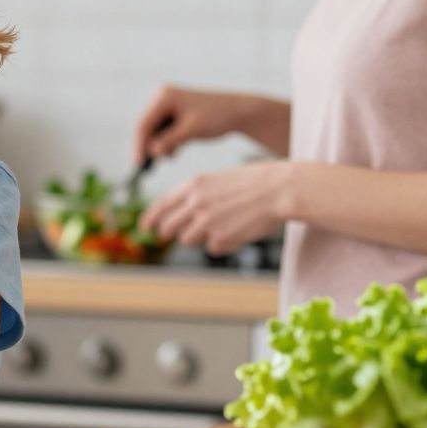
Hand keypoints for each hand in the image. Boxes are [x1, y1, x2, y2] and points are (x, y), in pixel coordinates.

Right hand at [133, 86, 253, 162]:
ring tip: (173, 155)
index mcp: (165, 96)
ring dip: (161, 145)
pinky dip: (168, 141)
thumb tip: (151, 151)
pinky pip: (164, 130)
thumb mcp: (191, 131)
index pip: (144, 123)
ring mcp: (168, 104)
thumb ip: (169, 141)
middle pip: (147, 126)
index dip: (139, 144)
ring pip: (155, 130)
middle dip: (151, 145)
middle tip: (151, 165)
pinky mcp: (175, 112)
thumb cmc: (217, 117)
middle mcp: (163, 97)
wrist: (239, 111)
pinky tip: (176, 151)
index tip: (138, 163)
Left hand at [142, 161, 292, 255]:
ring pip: (188, 239)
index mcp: (194, 185)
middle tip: (172, 235)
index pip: (162, 204)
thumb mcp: (218, 180)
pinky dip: (222, 243)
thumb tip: (180, 214)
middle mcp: (195, 203)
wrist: (280, 189)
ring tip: (223, 224)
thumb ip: (197, 195)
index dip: (151, 217)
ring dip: (199, 237)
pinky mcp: (221, 238)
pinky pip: (212, 247)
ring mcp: (206, 222)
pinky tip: (238, 231)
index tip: (145, 226)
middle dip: (168, 233)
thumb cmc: (255, 183)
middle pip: (168, 227)